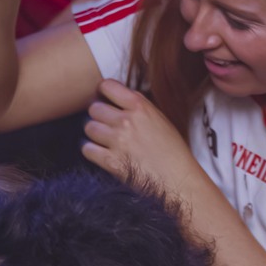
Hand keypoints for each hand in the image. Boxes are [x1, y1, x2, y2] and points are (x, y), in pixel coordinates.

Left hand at [82, 79, 207, 207]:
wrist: (178, 178)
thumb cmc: (173, 150)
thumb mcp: (161, 119)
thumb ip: (139, 107)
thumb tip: (119, 99)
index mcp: (141, 106)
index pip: (107, 86)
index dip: (104, 92)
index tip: (105, 98)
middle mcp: (126, 121)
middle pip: (94, 108)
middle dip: (99, 115)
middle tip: (106, 123)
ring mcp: (117, 141)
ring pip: (89, 127)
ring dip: (95, 133)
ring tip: (105, 139)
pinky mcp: (111, 161)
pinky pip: (87, 149)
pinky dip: (92, 151)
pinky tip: (102, 153)